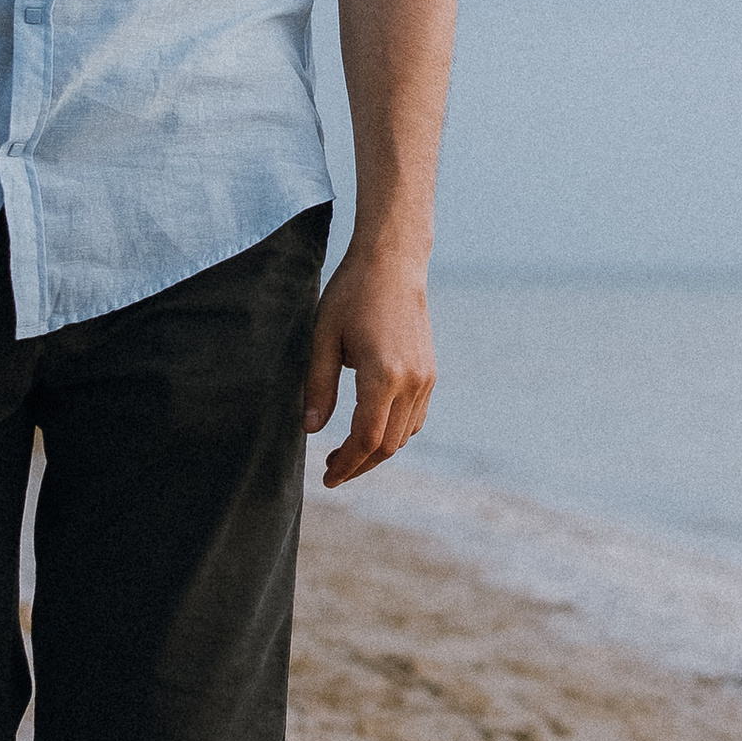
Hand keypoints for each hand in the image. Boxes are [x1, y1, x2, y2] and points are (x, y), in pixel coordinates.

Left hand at [307, 237, 436, 486]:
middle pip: (388, 445)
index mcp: (383, 375)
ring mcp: (426, 378)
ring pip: (405, 435)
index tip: (327, 477)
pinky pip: (416, 417)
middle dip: (360, 464)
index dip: (346, 464)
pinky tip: (371, 428)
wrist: (393, 263)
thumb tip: (311, 430)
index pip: (366, 438)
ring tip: (347, 453)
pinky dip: (395, 432)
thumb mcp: (324, 338)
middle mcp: (411, 381)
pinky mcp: (430, 372)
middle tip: (331, 469)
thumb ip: (318, 387)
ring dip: (378, 451)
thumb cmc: (352, 294)